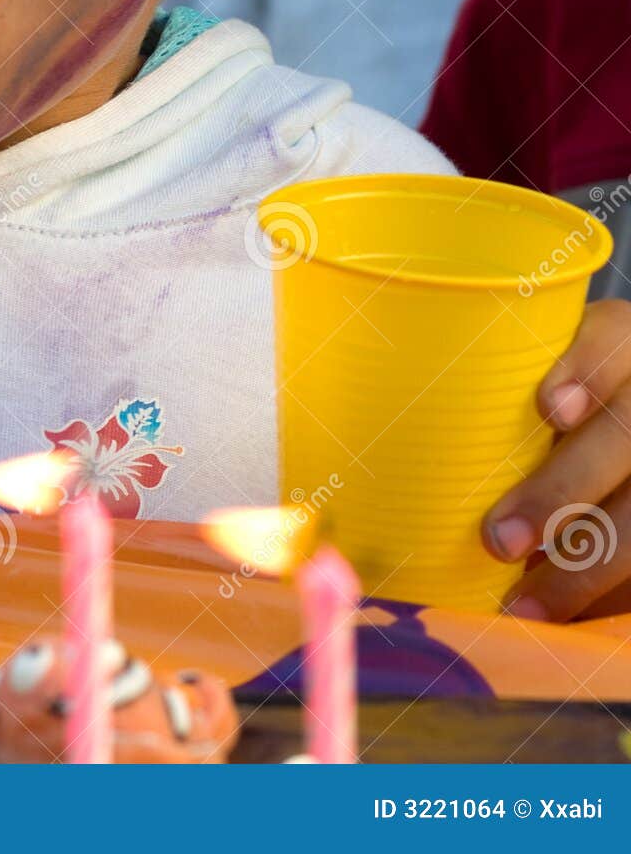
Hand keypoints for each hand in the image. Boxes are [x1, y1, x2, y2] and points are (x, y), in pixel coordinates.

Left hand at [482, 299, 630, 619]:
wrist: (613, 418)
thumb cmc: (535, 392)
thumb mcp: (522, 370)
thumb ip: (479, 388)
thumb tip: (362, 418)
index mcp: (616, 344)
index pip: (611, 344)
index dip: (587, 373)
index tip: (549, 409)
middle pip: (625, 438)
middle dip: (563, 491)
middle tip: (498, 540)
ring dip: (587, 567)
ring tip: (524, 604)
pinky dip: (608, 595)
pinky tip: (565, 620)